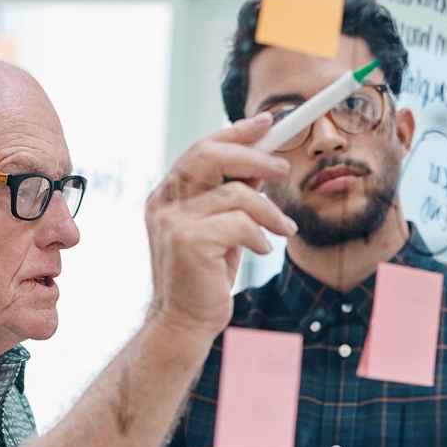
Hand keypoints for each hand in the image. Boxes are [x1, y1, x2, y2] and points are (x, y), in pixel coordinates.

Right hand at [144, 113, 296, 336]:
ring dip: (269, 211)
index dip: (235, 133)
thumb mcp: (220, 230)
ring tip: (283, 229)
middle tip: (283, 168)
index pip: (201, 149)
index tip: (267, 123)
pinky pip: (240, 223)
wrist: (183, 323)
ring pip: (235, 193)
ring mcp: (172, 222)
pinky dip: (260, 236)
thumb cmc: (203, 278)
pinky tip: (262, 251)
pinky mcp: (188, 242)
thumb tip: (260, 166)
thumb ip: (231, 197)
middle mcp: (163, 204)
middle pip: (209, 155)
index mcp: (167, 196)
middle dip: (254, 156)